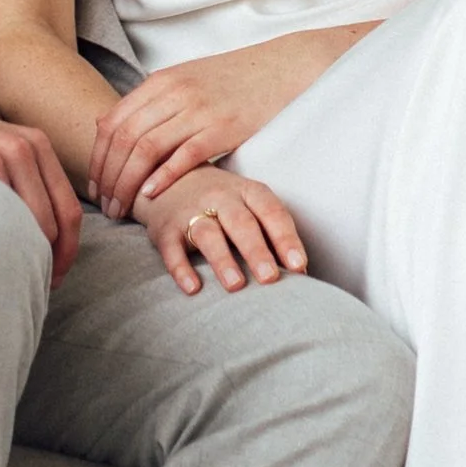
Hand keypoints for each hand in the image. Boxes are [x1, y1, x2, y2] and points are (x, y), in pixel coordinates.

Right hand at [0, 67, 81, 280]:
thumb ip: (25, 182)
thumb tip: (48, 240)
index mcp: (34, 145)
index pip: (69, 212)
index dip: (67, 253)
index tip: (54, 277)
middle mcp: (18, 150)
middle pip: (50, 227)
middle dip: (43, 264)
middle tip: (25, 287)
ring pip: (19, 230)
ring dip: (14, 261)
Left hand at [88, 28, 364, 220]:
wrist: (282, 67)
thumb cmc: (232, 81)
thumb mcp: (183, 80)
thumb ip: (145, 103)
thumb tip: (102, 123)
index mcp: (160, 81)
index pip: (112, 124)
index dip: (97, 160)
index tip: (94, 188)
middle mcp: (173, 92)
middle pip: (124, 140)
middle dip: (108, 178)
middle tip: (105, 208)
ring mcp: (197, 109)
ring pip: (146, 149)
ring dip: (128, 185)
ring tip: (123, 210)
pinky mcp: (223, 127)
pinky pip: (184, 155)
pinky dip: (163, 177)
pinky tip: (152, 196)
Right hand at [138, 165, 309, 297]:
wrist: (169, 178)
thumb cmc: (222, 202)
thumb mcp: (248, 204)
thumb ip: (271, 233)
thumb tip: (300, 274)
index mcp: (248, 192)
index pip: (272, 213)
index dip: (286, 239)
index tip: (298, 266)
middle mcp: (221, 197)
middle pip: (241, 223)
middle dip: (256, 251)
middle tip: (270, 279)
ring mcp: (191, 211)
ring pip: (208, 234)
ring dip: (222, 260)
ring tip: (236, 286)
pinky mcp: (165, 228)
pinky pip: (172, 249)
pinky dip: (181, 269)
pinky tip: (193, 288)